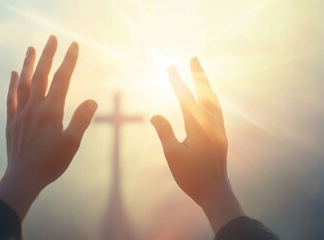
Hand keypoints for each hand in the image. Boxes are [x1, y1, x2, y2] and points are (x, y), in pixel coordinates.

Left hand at [0, 36, 96, 219]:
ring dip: (29, 64)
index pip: (61, 80)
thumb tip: (91, 100)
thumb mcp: (72, 143)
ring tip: (32, 48)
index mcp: (51, 111)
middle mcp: (34, 108)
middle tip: (52, 38)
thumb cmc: (51, 163)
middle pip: (42, 76)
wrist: (23, 178)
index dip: (68, 61)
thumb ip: (81, 120)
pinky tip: (14, 73)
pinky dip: (13, 84)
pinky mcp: (12, 122)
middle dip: (48, 55)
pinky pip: (11, 98)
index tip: (73, 46)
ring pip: (25, 83)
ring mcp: (21, 113)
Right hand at [151, 57, 243, 232]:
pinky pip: (218, 111)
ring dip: (206, 85)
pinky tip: (211, 97)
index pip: (186, 99)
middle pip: (205, 94)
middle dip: (199, 75)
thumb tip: (155, 114)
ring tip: (201, 72)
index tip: (170, 67)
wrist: (215, 193)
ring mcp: (219, 130)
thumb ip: (165, 132)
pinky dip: (213, 99)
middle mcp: (211, 125)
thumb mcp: (173, 155)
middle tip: (194, 58)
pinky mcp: (221, 136)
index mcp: (198, 128)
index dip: (177, 82)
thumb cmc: (191, 176)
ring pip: (213, 101)